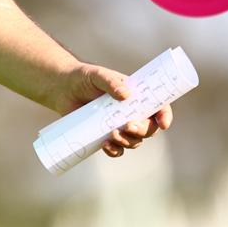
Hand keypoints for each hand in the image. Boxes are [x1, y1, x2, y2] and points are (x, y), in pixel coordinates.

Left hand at [44, 63, 171, 158]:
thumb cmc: (83, 78)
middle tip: (127, 126)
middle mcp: (131, 112)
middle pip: (148, 129)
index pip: (158, 107)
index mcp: (136, 96)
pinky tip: (106, 146)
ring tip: (111, 134)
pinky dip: (115, 151)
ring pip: (134, 141)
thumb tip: (125, 95)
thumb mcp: (97, 75)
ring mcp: (119, 125)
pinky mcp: (105, 135)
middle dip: (142, 131)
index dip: (165, 116)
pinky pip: (117, 150)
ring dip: (128, 142)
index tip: (163, 124)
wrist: (63, 88)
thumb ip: (110, 82)